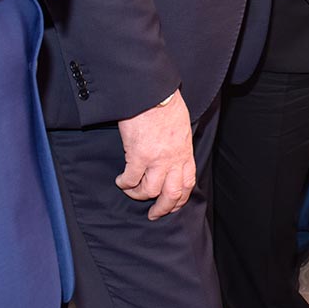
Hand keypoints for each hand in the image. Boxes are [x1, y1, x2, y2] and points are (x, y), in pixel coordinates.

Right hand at [115, 92, 194, 219]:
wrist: (152, 93)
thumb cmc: (166, 105)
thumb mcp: (181, 127)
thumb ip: (179, 145)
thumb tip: (173, 157)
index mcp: (185, 152)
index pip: (188, 183)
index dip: (180, 200)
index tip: (172, 207)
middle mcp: (174, 159)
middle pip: (172, 194)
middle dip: (162, 209)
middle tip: (153, 214)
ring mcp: (157, 158)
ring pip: (150, 191)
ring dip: (138, 194)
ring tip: (131, 190)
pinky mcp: (138, 155)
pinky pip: (131, 179)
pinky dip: (125, 183)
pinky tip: (121, 180)